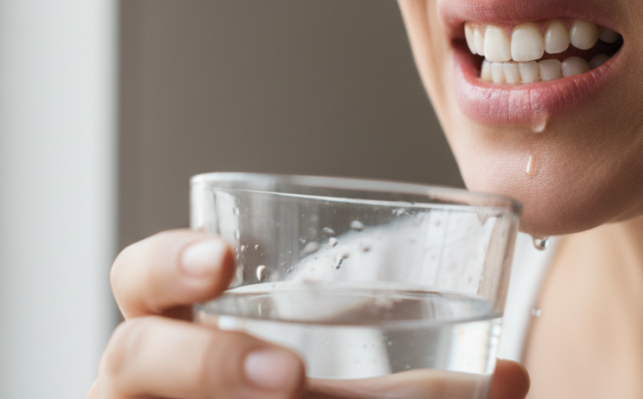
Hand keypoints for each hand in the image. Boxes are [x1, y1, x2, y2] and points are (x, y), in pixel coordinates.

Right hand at [88, 230, 529, 398]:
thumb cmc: (296, 383)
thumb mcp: (351, 379)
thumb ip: (420, 380)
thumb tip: (512, 378)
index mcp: (186, 328)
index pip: (144, 279)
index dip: (170, 263)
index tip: (225, 257)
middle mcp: (155, 382)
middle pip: (129, 355)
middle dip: (200, 361)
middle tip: (290, 375)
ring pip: (139, 396)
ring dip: (220, 385)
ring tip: (297, 394)